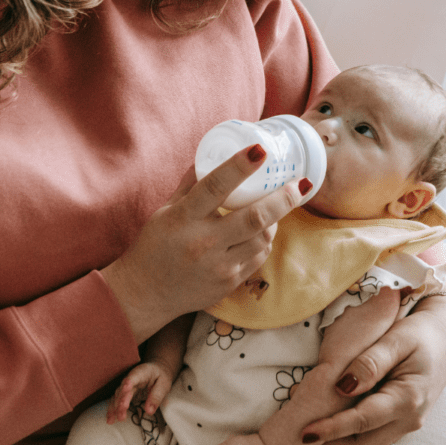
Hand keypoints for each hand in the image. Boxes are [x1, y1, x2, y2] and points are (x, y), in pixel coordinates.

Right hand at [102, 144, 311, 341]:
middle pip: (254, 218)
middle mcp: (202, 242)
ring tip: (276, 207)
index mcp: (183, 218)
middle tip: (299, 185)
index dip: (240, 167)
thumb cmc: (156, 245)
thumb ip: (192, 183)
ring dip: (275, 220)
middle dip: (282, 199)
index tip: (260, 151)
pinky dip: (264, 241)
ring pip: (263, 239)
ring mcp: (219, 266)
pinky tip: (260, 232)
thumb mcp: (167, 209)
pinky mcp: (229, 283)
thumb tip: (214, 152)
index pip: (215, 186)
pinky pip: (258, 257)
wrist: (146, 293)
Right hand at [107, 361, 175, 423]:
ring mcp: (125, 386)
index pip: (134, 376)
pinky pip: (116, 401)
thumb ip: (157, 396)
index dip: (129, 382)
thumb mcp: (164, 384)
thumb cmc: (161, 377)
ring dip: (115, 408)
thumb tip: (149, 411)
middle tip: (121, 414)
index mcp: (142, 372)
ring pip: (117, 396)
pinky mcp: (123, 393)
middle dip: (121, 401)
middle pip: (123, 389)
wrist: (156, 370)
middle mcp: (130, 378)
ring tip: (114, 419)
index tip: (126, 388)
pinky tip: (110, 420)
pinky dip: (113, 410)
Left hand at [299, 287, 445, 444]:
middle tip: (302, 432)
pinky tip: (335, 419)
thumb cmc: (421, 333)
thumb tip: (343, 387)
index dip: (332, 428)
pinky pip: (375, 435)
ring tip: (314, 428)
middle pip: (364, 443)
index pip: (363, 420)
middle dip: (332, 442)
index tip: (305, 431)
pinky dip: (353, 434)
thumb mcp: (396, 339)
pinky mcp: (403, 420)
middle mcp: (410, 418)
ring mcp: (408, 422)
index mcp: (408, 398)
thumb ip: (370, 363)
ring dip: (341, 441)